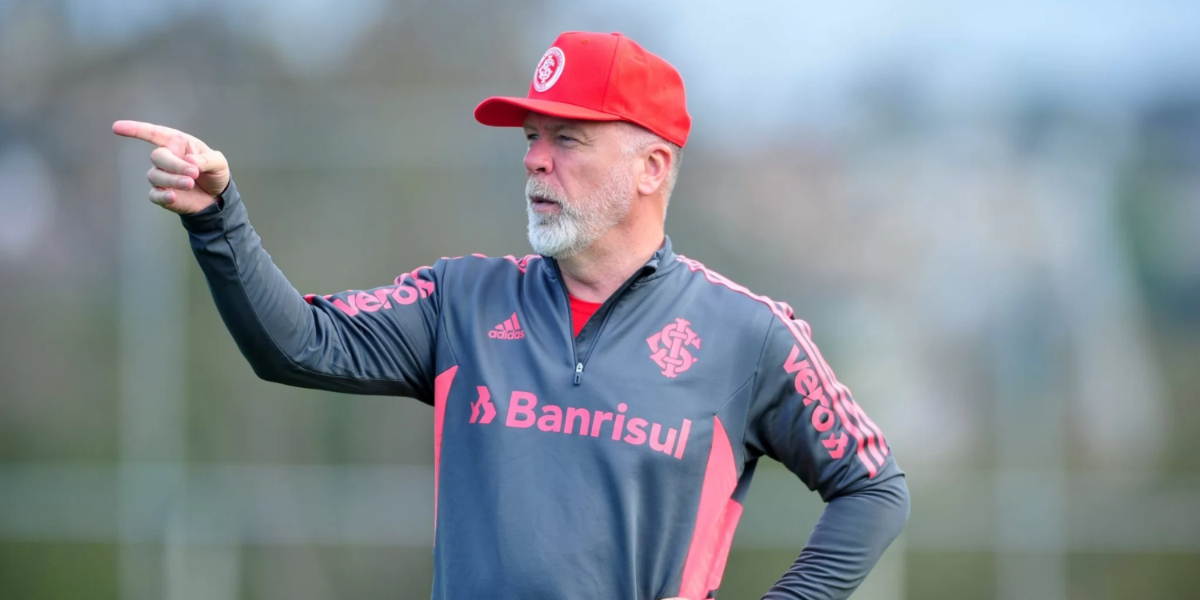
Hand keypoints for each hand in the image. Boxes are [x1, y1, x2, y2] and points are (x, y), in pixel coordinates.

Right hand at [112, 120, 229, 214]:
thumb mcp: (218, 163)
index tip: (116, 128)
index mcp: (178, 143)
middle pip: (157, 156)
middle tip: (194, 173)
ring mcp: (162, 176)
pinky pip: (154, 195)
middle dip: (175, 165)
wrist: (217, 198)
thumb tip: (189, 160)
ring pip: (155, 176)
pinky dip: (162, 196)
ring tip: (190, 184)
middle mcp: (166, 157)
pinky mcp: (162, 194)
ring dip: (173, 180)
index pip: (154, 133)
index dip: (135, 130)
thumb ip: (206, 160)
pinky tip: (173, 196)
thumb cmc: (215, 173)